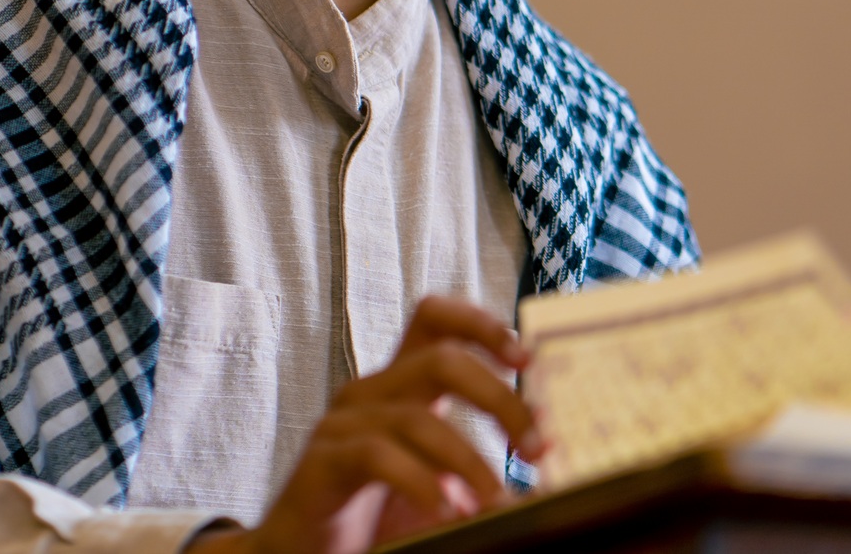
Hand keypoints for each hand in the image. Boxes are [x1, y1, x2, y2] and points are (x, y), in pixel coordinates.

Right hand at [187, 296, 546, 553]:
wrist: (303, 553)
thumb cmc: (376, 514)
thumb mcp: (438, 478)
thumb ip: (477, 462)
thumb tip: (547, 462)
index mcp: (401, 384)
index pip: (435, 319)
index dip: (483, 324)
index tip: (530, 359)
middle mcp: (371, 391)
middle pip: (441, 359)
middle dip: (499, 398)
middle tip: (537, 445)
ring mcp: (342, 422)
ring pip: (417, 417)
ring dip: (470, 461)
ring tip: (496, 501)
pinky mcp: (322, 461)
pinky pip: (377, 456)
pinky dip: (421, 482)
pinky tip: (446, 510)